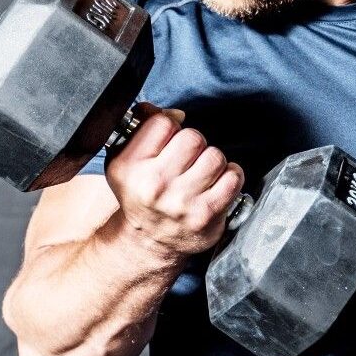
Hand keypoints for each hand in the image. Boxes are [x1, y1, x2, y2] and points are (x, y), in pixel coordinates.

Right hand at [103, 102, 245, 260]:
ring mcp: (182, 201)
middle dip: (193, 144)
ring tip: (200, 172)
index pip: (162, 123)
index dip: (170, 126)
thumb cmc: (140, 196)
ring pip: (215, 156)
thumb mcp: (123, 161)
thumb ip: (142, 128)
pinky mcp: (207, 214)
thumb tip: (173, 113)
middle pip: (192, 137)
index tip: (169, 139)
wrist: (148, 241)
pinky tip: (215, 183)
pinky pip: (232, 177)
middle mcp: (155, 185)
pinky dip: (229, 176)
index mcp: (130, 167)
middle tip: (186, 159)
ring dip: (211, 160)